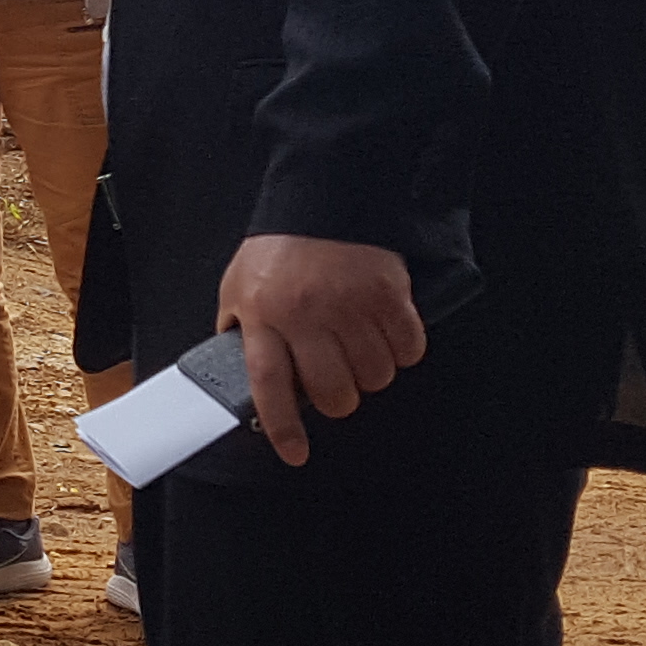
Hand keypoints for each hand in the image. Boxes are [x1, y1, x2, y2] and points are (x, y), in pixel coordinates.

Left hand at [214, 234, 424, 466]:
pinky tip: (388, 332)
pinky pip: (407, 349)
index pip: (269, 388)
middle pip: (333, 393)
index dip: (283, 429)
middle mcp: (305, 315)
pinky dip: (403, 350)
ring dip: (372, 373)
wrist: (327, 192)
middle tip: (337, 380)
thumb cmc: (282, 245)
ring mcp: (349, 305)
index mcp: (264, 315)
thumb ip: (240, 330)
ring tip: (360, 348)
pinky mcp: (389, 294)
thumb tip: (237, 377)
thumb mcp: (241, 285)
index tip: (294, 453)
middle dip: (339, 398)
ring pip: (374, 377)